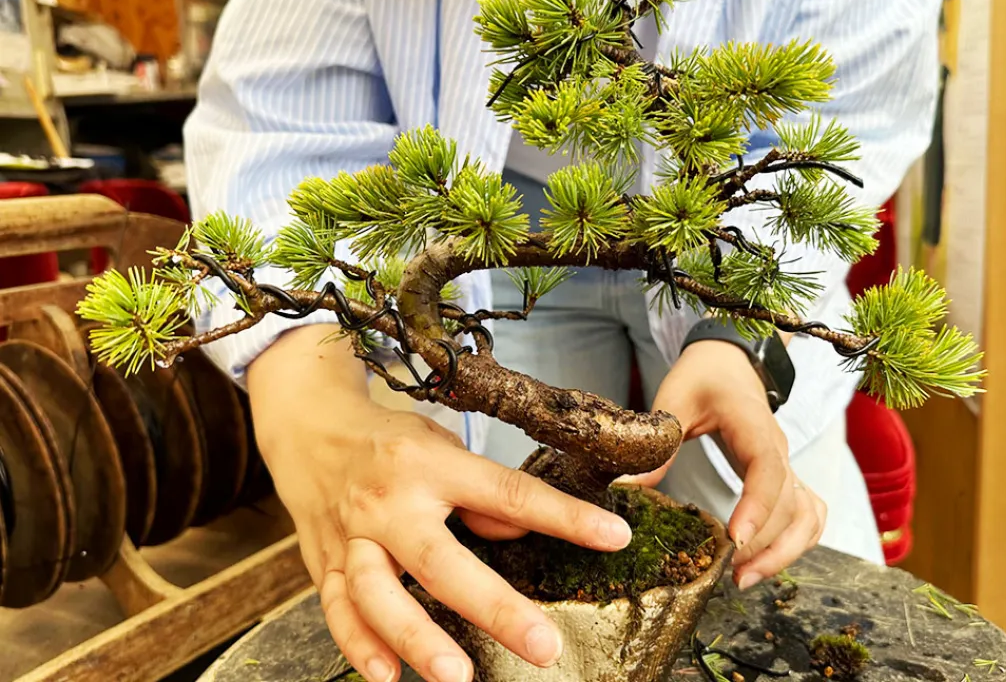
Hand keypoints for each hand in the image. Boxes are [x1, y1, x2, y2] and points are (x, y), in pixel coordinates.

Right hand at [247, 325, 632, 681]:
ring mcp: (351, 535)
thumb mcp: (442, 447)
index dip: (564, 516)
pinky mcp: (324, 563)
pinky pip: (336, 609)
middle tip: (541, 645)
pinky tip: (387, 677)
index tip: (612, 536)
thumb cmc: (387, 441)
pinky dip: (359, 645)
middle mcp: (388, 502)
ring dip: (416, 638)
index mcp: (429, 465)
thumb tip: (524, 532)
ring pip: (377, 593)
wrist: (309, 430)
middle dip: (493, 607)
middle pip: (441, 561)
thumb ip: (483, 494)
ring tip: (457, 677)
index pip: (507, 493)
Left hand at [629, 340, 825, 588]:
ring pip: (808, 515)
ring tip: (746, 578)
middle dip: (767, 545)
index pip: (767, 467)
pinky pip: (809, 514)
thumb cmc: (702, 377)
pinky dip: (796, 542)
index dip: (757, 505)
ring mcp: (787, 464)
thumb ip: (659, 442)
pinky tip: (765, 561)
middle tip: (731, 575)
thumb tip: (631, 487)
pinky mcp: (786, 477)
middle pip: (790, 503)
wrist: (730, 362)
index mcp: (752, 424)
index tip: (736, 539)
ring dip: (786, 551)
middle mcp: (778, 448)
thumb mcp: (672, 400)